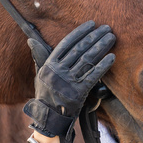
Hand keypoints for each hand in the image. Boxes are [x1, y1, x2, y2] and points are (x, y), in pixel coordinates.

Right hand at [23, 21, 115, 142]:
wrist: (49, 118)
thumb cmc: (45, 93)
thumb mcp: (40, 74)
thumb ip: (39, 55)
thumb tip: (31, 39)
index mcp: (49, 65)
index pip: (66, 44)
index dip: (79, 32)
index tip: (91, 24)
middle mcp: (58, 72)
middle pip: (79, 50)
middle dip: (94, 37)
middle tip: (107, 28)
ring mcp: (68, 82)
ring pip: (87, 60)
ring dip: (101, 47)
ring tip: (111, 38)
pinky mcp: (78, 93)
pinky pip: (93, 76)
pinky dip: (103, 66)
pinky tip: (112, 57)